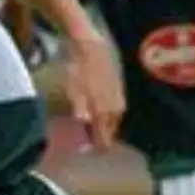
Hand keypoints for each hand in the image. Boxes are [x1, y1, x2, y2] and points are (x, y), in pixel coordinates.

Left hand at [65, 37, 124, 151]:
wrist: (90, 45)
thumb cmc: (79, 69)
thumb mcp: (74, 92)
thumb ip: (80, 111)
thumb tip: (84, 128)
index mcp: (106, 113)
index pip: (104, 142)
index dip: (93, 149)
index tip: (81, 149)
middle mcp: (117, 109)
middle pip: (110, 133)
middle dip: (98, 138)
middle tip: (82, 137)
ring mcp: (120, 98)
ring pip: (113, 120)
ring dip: (102, 125)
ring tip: (88, 123)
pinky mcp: (119, 88)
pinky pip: (113, 108)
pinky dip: (105, 112)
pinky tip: (96, 107)